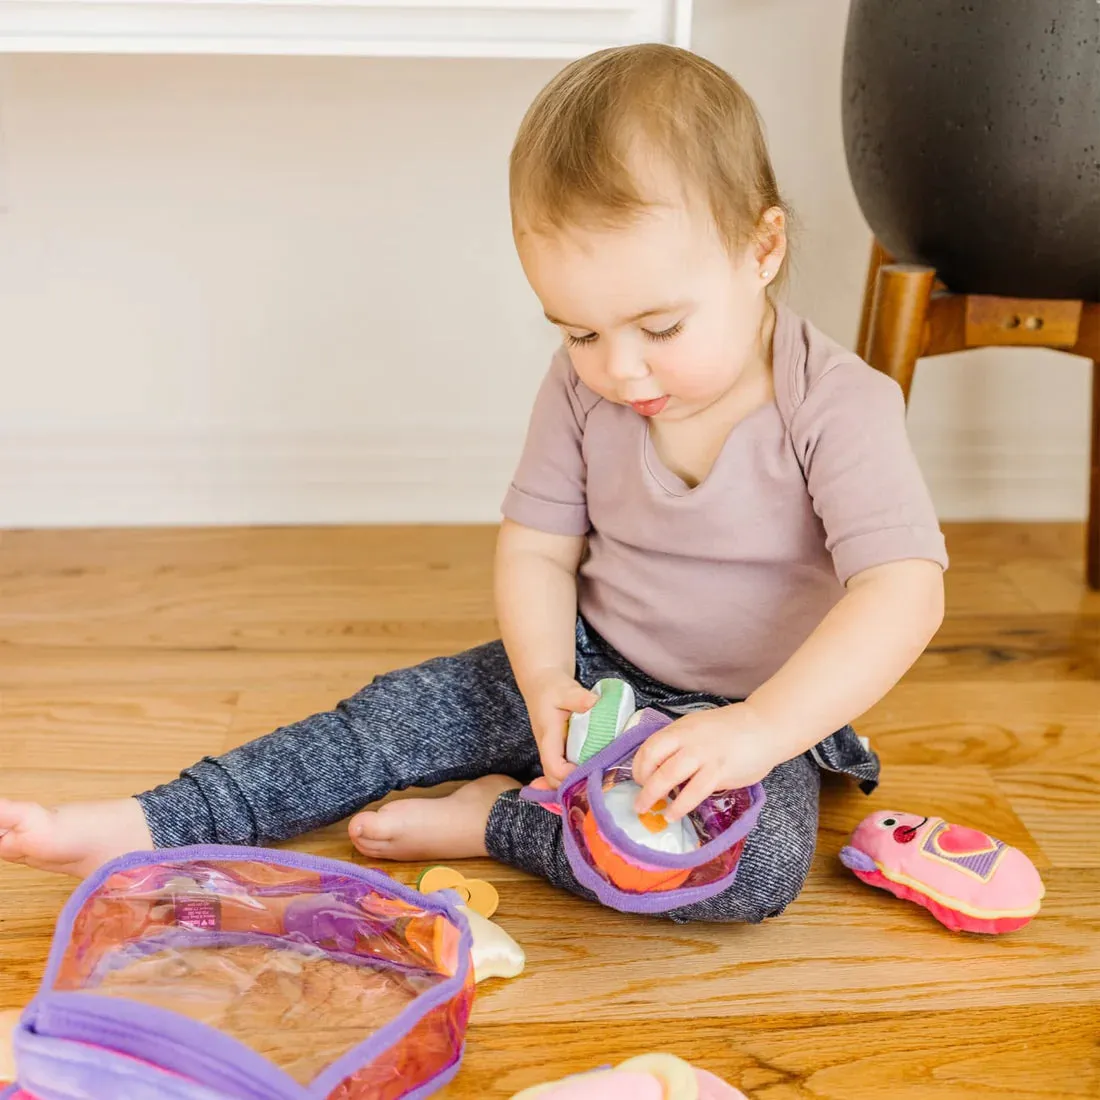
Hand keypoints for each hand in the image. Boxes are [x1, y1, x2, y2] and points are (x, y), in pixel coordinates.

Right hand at [523, 671, 597, 786]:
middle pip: (554, 780)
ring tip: (600, 781)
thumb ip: (578, 698)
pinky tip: (595, 774)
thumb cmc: (551, 687)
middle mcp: (549, 750)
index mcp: (548, 738)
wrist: (540, 683)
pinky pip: (566, 770)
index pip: (554, 767)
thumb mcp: (564, 689)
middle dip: (574, 787)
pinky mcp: (560, 750)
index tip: (592, 772)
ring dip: (576, 783)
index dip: (570, 775)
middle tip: (600, 783)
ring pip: (559, 778)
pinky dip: (577, 775)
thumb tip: (596, 703)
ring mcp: (554, 751)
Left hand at [632, 703, 779, 820]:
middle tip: (639, 801)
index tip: (639, 780)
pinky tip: (673, 814)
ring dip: (653, 795)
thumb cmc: (730, 730)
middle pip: (654, 761)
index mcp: (681, 728)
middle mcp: (688, 739)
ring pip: (669, 775)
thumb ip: (681, 743)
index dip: (638, 766)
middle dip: (642, 784)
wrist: (764, 726)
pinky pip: (693, 791)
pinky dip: (679, 805)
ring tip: (648, 810)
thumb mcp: (698, 728)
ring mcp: (703, 755)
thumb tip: (661, 767)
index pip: (649, 746)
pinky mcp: (719, 771)